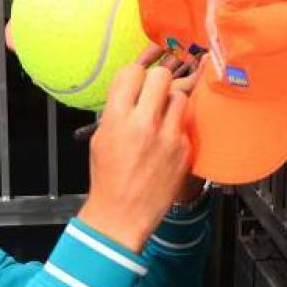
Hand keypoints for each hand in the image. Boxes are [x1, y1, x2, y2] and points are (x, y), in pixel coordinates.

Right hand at [78, 64, 192, 250]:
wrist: (123, 214)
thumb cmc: (109, 179)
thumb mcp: (101, 139)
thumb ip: (116, 111)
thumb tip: (131, 91)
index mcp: (117, 118)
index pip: (132, 72)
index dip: (135, 74)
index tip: (137, 81)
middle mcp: (144, 123)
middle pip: (161, 76)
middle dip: (157, 81)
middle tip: (154, 92)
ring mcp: (167, 136)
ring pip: (180, 96)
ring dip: (171, 101)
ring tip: (162, 115)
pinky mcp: (183, 149)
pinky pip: (184, 123)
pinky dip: (177, 127)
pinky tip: (167, 140)